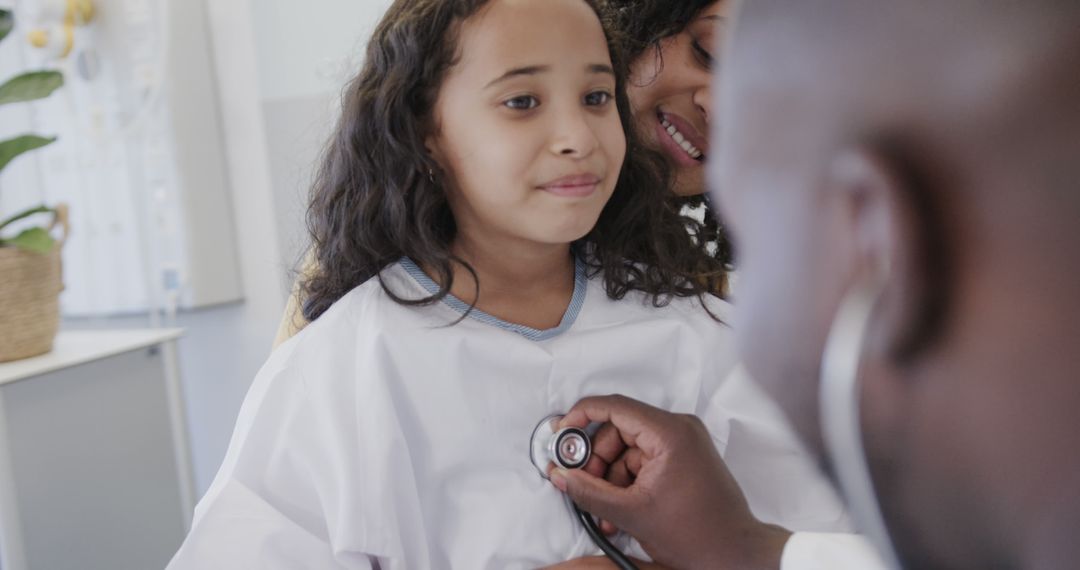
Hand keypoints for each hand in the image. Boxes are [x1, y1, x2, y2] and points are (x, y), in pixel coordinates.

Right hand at [547, 395, 791, 569]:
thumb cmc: (696, 535)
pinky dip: (627, 482)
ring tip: (605, 511)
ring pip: (628, 448)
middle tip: (583, 485)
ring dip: (611, 477)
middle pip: (619, 430)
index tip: (562, 431)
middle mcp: (679, 429)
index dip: (582, 416)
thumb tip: (561, 475)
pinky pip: (643, 460)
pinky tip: (620, 509)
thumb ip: (589, 492)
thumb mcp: (631, 513)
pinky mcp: (683, 458)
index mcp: (670, 432)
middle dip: (597, 461)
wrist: (734, 555)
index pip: (615, 407)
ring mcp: (683, 443)